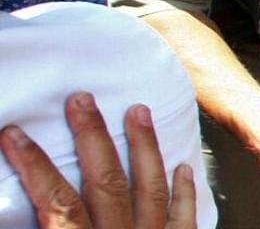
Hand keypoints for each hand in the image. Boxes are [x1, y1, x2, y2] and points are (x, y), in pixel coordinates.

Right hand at [0, 93, 196, 227]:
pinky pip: (184, 219)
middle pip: (107, 182)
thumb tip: (16, 209)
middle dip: (93, 137)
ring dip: (144, 147)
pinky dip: (185, 192)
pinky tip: (184, 167)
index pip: (56, 200)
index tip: (15, 134)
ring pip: (151, 189)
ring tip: (139, 111)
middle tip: (83, 101)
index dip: (35, 165)